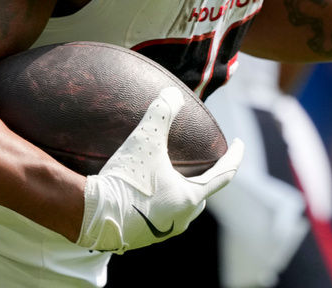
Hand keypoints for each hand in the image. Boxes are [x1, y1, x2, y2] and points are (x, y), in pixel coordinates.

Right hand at [75, 86, 242, 252]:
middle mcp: (180, 219)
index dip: (234, 156)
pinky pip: (160, 217)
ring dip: (181, 193)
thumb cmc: (125, 178)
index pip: (223, 175)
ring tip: (173, 178)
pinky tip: (147, 194)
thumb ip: (162, 112)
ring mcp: (161, 231)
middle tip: (203, 163)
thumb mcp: (146, 139)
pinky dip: (161, 203)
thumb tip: (173, 93)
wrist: (92, 214)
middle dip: (205, 179)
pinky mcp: (141, 237)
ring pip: (181, 210)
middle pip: (201, 195)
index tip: (240, 144)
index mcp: (189, 198)